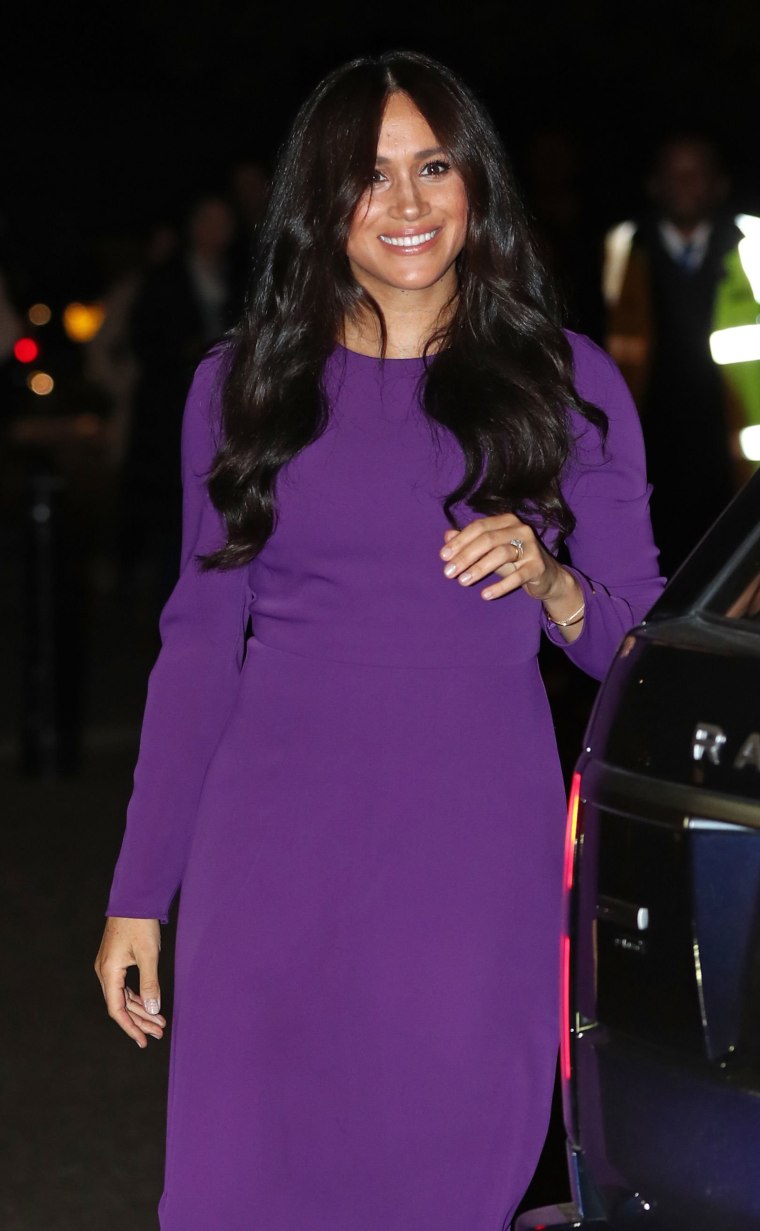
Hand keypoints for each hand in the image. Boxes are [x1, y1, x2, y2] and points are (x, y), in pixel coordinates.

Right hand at [94, 917, 165, 1047]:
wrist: (134, 898)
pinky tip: (150, 1004)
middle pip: (121, 1005)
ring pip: (124, 996)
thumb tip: (153, 1010)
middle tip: (159, 1033)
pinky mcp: (116, 961)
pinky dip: (138, 996)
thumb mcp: (149, 955)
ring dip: (141, 1009)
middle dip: (140, 1020)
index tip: (143, 1041)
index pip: (117, 1009)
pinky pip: (125, 986)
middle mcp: (105, 972)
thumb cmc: (140, 924)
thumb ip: (150, 984)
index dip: (131, 1027)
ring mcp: (109, 966)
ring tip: (159, 1023)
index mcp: (109, 972)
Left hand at [439, 513, 576, 604]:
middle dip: (465, 556)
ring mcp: (531, 547)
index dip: (460, 541)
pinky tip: (485, 595)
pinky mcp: (538, 566)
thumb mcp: (490, 551)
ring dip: (479, 568)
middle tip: (448, 572)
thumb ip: (470, 541)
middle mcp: (520, 530)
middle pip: (488, 539)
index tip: (443, 556)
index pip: (479, 527)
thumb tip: (447, 535)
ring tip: (463, 582)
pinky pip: (517, 576)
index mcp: (506, 521)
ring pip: (501, 554)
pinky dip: (500, 586)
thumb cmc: (514, 560)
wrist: (547, 576)